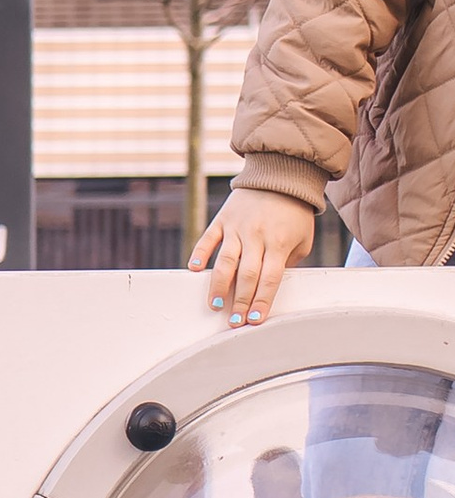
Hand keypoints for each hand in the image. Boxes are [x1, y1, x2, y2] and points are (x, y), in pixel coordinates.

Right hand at [188, 191, 319, 327]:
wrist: (280, 176)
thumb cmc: (295, 212)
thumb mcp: (302, 239)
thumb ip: (288, 262)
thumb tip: (269, 284)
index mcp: (279, 243)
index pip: (270, 279)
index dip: (261, 301)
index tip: (254, 319)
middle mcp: (257, 236)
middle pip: (246, 275)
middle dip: (240, 301)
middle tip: (233, 321)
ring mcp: (237, 228)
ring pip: (225, 261)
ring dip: (219, 285)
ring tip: (214, 305)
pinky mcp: (222, 219)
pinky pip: (208, 239)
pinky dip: (200, 254)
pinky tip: (195, 270)